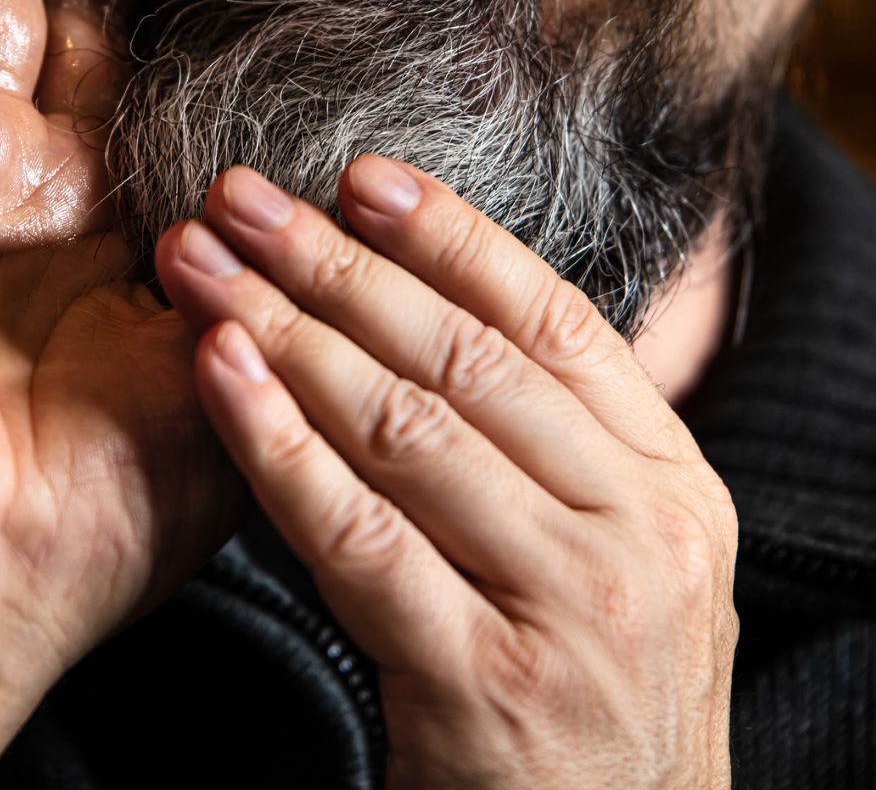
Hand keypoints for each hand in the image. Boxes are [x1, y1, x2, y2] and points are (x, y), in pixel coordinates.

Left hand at [154, 157, 738, 788]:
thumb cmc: (589, 700)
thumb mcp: (623, 564)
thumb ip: (559, 450)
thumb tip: (440, 310)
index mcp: (672, 486)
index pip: (555, 323)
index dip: (452, 236)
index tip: (359, 176)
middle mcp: (638, 534)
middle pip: (467, 360)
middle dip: (338, 264)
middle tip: (240, 198)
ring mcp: (570, 610)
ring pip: (407, 431)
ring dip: (289, 332)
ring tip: (202, 270)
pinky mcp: (489, 687)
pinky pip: (361, 538)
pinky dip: (280, 448)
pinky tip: (221, 379)